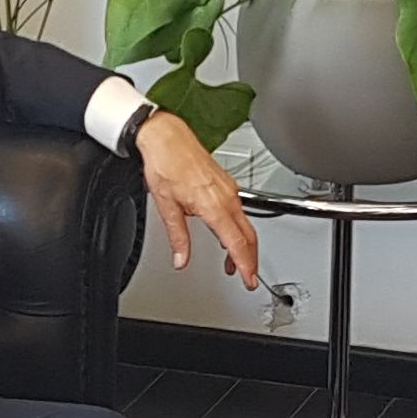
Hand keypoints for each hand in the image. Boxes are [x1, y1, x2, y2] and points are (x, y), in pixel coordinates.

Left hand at [138, 114, 262, 287]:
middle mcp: (227, 197)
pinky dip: (239, 228)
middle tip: (248, 276)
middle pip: (249, 236)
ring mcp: (229, 189)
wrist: (167, 137)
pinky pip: (240, 210)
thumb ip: (178, 237)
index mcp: (214, 206)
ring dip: (244, 245)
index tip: (249, 280)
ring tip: (235, 261)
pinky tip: (228, 234)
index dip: (246, 266)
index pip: (237, 243)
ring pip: (247, 223)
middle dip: (251, 259)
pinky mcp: (227, 183)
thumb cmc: (165, 164)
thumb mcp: (167, 207)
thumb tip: (181, 259)